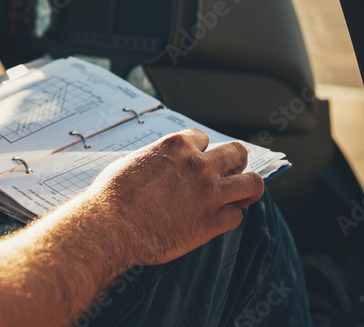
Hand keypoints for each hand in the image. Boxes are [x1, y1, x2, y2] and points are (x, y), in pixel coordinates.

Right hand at [81, 129, 263, 268]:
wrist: (111, 225)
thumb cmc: (112, 195)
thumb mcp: (132, 162)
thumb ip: (155, 159)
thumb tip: (159, 164)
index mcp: (176, 146)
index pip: (204, 138)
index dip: (200, 151)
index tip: (196, 161)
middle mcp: (198, 165)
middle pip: (237, 153)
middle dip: (234, 163)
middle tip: (226, 175)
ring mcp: (209, 193)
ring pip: (252, 184)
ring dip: (246, 189)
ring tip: (238, 196)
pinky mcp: (211, 222)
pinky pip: (236, 217)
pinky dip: (227, 218)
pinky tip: (215, 221)